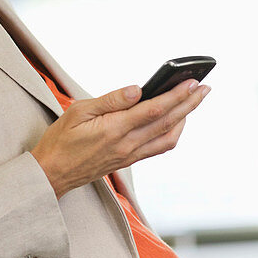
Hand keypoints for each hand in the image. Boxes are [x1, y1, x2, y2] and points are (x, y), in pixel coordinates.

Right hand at [30, 79, 209, 198]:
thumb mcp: (78, 112)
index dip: (177, 95)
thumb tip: (137, 89)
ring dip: (184, 119)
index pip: (154, 109)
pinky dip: (172, 133)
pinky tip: (175, 121)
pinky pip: (159, 147)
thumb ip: (110, 101)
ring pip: (168, 138)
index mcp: (114, 130)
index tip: (193, 83)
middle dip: (189, 104)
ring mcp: (130, 155)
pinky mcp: (129, 161)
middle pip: (168, 122)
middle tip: (205, 89)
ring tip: (193, 102)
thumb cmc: (60, 140)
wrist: (52, 174)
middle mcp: (127, 145)